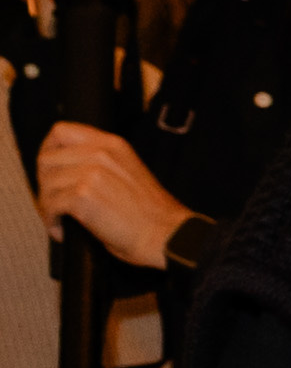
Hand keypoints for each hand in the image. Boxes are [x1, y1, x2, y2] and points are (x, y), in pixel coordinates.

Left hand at [34, 124, 188, 268]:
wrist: (168, 235)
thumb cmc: (152, 214)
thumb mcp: (129, 171)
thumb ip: (100, 163)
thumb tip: (67, 170)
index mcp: (112, 145)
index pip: (61, 132)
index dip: (48, 150)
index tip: (51, 170)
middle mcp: (99, 154)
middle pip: (46, 159)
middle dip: (45, 183)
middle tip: (55, 201)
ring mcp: (90, 173)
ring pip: (46, 184)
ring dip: (47, 205)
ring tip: (61, 219)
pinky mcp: (82, 196)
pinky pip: (50, 205)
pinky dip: (52, 221)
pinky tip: (63, 230)